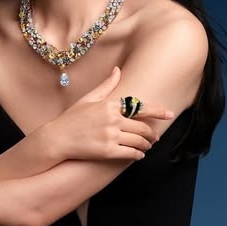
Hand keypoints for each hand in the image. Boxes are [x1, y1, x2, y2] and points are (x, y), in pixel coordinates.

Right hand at [49, 66, 174, 161]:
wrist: (57, 138)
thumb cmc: (71, 118)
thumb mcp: (88, 98)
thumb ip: (106, 85)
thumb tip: (117, 70)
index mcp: (110, 105)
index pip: (139, 107)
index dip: (157, 111)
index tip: (169, 114)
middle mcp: (113, 120)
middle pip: (142, 128)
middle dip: (151, 133)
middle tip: (155, 137)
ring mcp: (111, 136)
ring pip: (139, 141)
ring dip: (146, 145)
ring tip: (147, 146)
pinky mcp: (108, 151)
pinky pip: (130, 153)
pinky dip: (138, 154)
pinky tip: (138, 155)